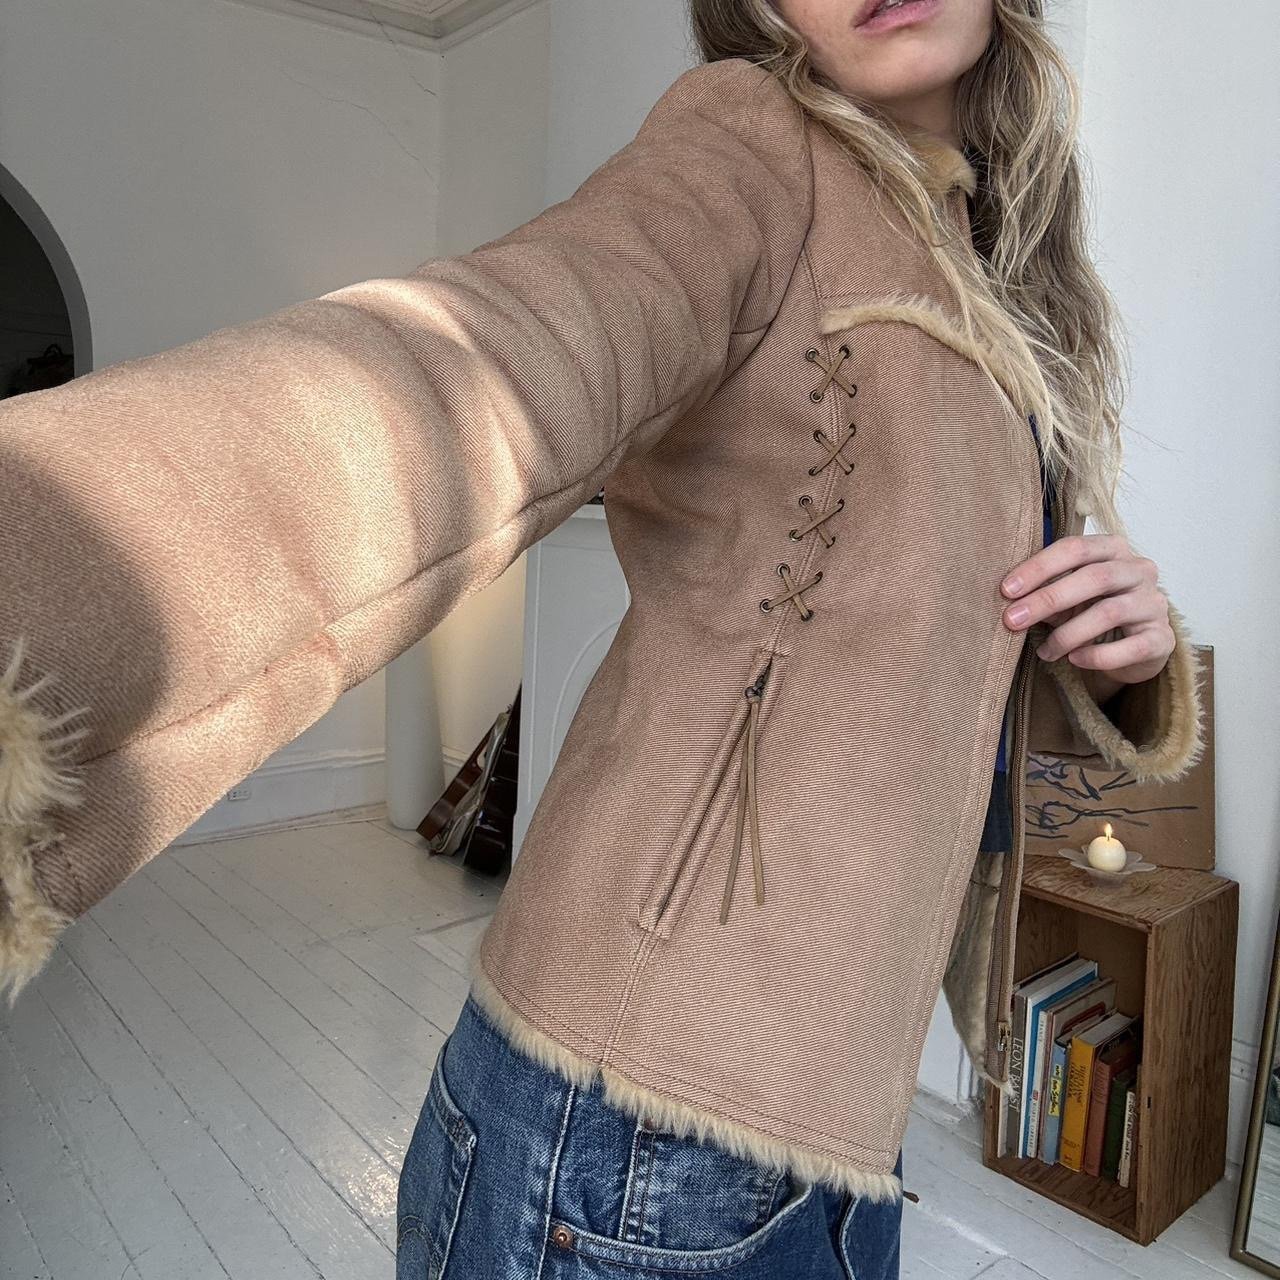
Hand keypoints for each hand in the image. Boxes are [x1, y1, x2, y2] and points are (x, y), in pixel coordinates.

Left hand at [1000, 533, 1174, 689]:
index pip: (1076, 548)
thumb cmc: (1093, 609)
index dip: (1039, 567)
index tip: (1007, 589)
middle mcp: (1139, 570)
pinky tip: (1074, 660)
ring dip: (1067, 634)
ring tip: (1044, 651)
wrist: (1135, 645)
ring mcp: (1154, 603)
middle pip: (1094, 578)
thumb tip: (1010, 601)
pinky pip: (1130, 647)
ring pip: (1109, 612)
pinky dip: (1097, 656)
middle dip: (1047, 599)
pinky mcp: (1162, 638)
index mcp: (1113, 549)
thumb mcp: (1068, 595)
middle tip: (1013, 620)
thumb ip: (1045, 591)